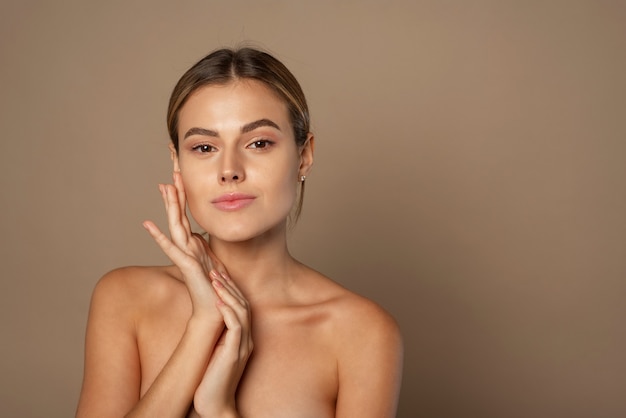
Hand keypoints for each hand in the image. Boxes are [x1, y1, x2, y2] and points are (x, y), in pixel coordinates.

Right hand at [143, 172, 225, 318]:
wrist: (215, 310)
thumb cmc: (215, 288)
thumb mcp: (214, 260)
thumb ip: (206, 248)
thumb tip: (202, 235)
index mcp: (194, 244)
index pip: (187, 215)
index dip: (183, 196)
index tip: (181, 177)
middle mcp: (187, 247)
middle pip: (179, 215)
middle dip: (176, 193)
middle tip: (172, 172)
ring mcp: (185, 255)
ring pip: (175, 225)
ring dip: (170, 206)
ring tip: (164, 187)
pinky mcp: (186, 265)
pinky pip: (171, 248)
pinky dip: (159, 236)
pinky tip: (148, 224)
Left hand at [192, 275, 252, 417]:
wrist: (215, 406)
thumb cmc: (211, 381)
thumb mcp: (215, 353)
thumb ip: (217, 337)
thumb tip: (208, 321)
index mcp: (242, 338)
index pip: (241, 307)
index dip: (231, 289)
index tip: (218, 275)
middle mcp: (246, 340)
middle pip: (244, 305)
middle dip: (229, 286)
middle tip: (216, 270)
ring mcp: (242, 346)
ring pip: (241, 312)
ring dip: (228, 294)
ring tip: (216, 280)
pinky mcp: (235, 354)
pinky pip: (236, 328)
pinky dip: (229, 312)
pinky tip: (219, 302)